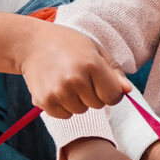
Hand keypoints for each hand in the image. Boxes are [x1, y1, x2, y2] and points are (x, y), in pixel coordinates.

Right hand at [14, 25, 130, 118]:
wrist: (31, 44)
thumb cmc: (67, 44)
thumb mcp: (95, 50)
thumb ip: (114, 72)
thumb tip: (128, 91)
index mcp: (91, 65)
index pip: (113, 97)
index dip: (110, 91)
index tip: (101, 81)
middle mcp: (75, 80)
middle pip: (98, 105)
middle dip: (93, 94)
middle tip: (79, 75)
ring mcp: (58, 92)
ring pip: (81, 111)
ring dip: (77, 100)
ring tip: (66, 80)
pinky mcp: (44, 101)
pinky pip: (64, 115)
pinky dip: (62, 106)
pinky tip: (56, 87)